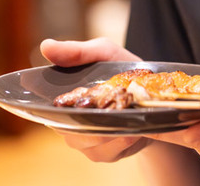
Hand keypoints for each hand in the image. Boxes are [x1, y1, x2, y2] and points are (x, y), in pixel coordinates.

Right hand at [38, 37, 149, 162]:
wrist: (154, 94)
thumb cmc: (120, 69)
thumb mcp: (103, 53)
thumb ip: (77, 52)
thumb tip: (45, 46)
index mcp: (63, 101)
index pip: (49, 110)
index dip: (63, 107)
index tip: (83, 100)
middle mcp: (70, 125)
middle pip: (72, 130)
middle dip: (93, 120)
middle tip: (112, 107)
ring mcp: (87, 143)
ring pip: (91, 143)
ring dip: (110, 130)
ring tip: (126, 116)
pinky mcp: (106, 154)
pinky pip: (108, 151)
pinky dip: (121, 141)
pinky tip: (132, 130)